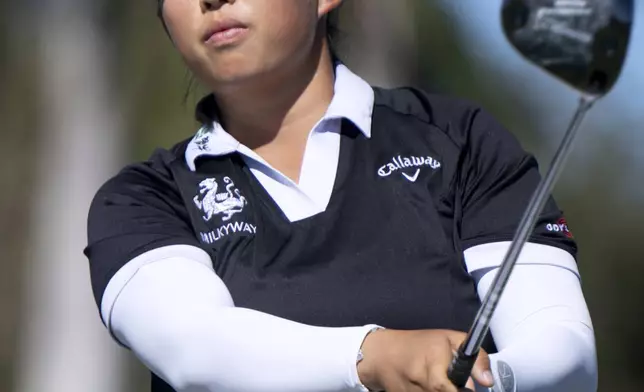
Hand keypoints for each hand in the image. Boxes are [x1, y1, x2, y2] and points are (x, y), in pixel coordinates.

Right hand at [357, 329, 493, 391]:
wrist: (382, 354)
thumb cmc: (420, 344)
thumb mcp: (451, 338)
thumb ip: (475, 356)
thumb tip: (488, 381)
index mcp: (433, 358)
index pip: (448, 387)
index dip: (460, 390)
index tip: (465, 387)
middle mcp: (419, 376)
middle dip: (450, 391)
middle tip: (451, 383)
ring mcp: (410, 391)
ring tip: (438, 382)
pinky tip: (426, 387)